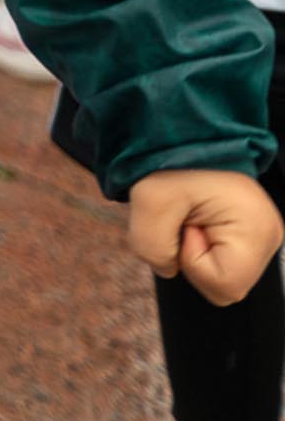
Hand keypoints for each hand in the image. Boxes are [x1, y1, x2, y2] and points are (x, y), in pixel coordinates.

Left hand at [129, 169, 283, 305]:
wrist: (182, 133)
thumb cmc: (171, 160)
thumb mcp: (149, 201)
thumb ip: (152, 248)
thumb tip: (169, 268)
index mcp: (258, 231)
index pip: (225, 286)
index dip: (192, 261)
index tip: (186, 224)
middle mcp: (270, 237)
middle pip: (225, 287)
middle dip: (193, 259)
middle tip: (185, 219)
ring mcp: (262, 236)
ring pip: (221, 275)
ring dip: (194, 251)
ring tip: (190, 216)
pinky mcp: (249, 233)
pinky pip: (221, 259)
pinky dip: (200, 245)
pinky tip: (196, 219)